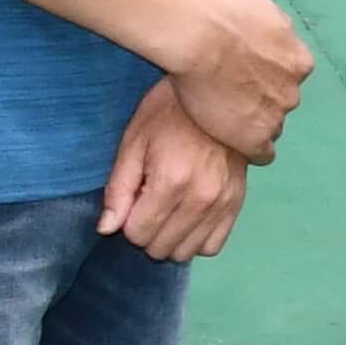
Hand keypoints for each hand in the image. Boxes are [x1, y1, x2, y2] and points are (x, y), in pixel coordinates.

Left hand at [98, 80, 254, 261]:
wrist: (221, 92)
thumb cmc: (168, 112)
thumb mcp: (134, 142)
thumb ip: (118, 189)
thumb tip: (107, 229)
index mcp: (171, 181)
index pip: (138, 234)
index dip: (127, 220)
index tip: (134, 197)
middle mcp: (201, 199)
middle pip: (161, 248)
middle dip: (147, 230)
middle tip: (149, 201)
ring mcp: (223, 204)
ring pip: (186, 252)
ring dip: (170, 238)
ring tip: (169, 209)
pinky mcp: (238, 204)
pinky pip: (213, 246)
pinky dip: (196, 238)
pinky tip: (189, 217)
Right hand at [161, 0, 313, 158]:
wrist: (203, 39)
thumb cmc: (228, 16)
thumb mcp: (265, 10)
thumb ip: (278, 28)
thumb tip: (280, 31)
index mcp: (299, 63)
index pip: (289, 80)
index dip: (267, 80)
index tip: (248, 79)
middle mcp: (293, 92)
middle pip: (280, 104)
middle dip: (261, 102)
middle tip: (232, 97)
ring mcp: (276, 118)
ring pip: (270, 128)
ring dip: (252, 124)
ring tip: (226, 120)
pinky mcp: (255, 139)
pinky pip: (263, 154)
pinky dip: (250, 149)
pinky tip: (235, 145)